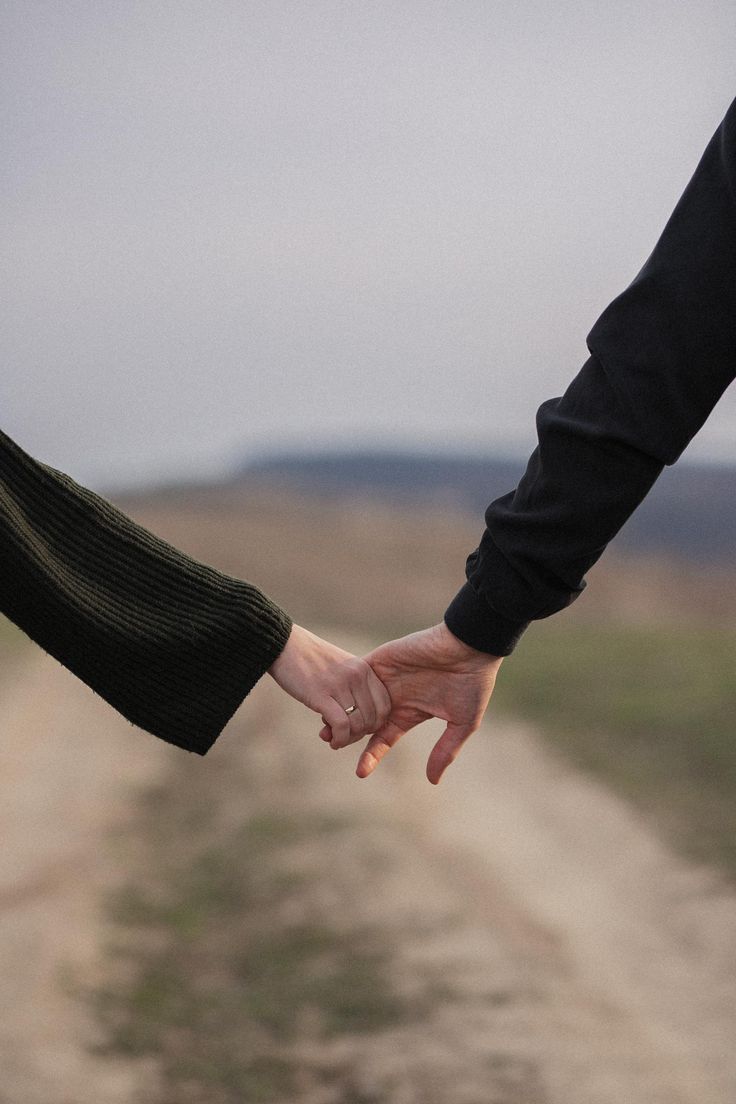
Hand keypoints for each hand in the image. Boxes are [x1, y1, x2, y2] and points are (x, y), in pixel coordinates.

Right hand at [268, 624, 390, 744]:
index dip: (375, 722)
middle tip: (347, 736)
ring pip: (358, 724)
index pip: (384, 705)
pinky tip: (332, 741)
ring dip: (349, 739)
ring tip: (337, 740)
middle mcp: (357, 676)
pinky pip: (341, 726)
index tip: (360, 727)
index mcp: (364, 669)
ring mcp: (340, 685)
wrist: (284, 645)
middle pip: (373, 718)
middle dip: (361, 734)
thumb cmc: (310, 659)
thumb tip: (359, 716)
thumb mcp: (342, 666)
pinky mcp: (321, 695)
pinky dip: (339, 739)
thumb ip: (354, 685)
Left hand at [327, 622, 501, 783]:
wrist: (471, 645)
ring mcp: (385, 678)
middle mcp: (394, 696)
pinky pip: (355, 674)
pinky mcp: (380, 659)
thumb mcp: (463, 722)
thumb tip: (433, 781)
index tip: (360, 773)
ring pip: (354, 699)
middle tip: (330, 743)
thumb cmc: (473, 683)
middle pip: (363, 721)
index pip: (384, 738)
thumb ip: (445, 750)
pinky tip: (330, 698)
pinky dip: (343, 685)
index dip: (371, 755)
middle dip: (347, 734)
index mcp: (410, 712)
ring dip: (340, 712)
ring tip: (325, 729)